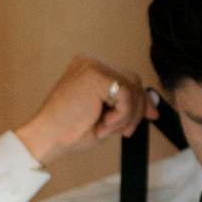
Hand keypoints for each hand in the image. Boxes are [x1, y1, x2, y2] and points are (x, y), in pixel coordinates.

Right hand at [15, 54, 153, 166]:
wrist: (46, 138)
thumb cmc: (68, 131)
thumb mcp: (105, 116)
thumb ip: (127, 106)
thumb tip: (155, 103)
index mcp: (88, 70)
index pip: (125, 78)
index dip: (140, 98)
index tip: (150, 115)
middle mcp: (90, 63)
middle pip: (132, 80)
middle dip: (138, 107)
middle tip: (129, 130)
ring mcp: (92, 66)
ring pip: (132, 88)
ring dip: (127, 115)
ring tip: (106, 129)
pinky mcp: (96, 76)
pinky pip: (126, 95)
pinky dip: (122, 114)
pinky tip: (104, 124)